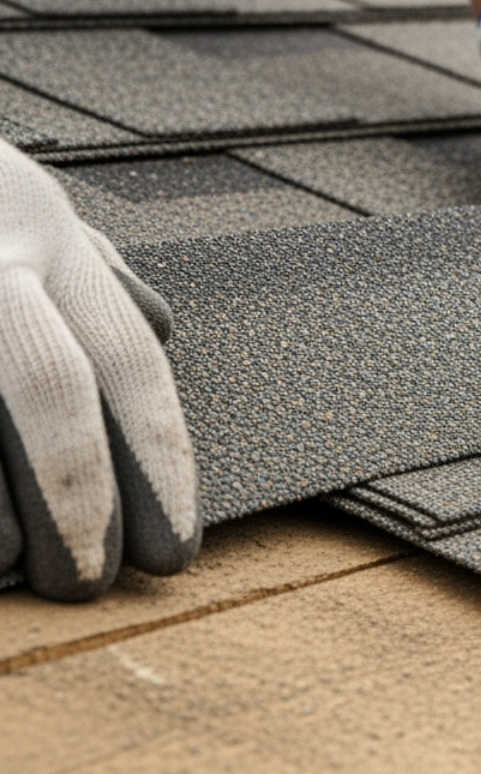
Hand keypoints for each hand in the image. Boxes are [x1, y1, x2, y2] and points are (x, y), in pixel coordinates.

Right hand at [0, 141, 199, 599]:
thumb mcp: (18, 192)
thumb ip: (84, 265)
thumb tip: (158, 323)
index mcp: (41, 230)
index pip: (129, 361)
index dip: (161, 464)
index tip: (170, 547)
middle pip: (52, 387)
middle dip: (78, 496)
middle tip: (88, 581)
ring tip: (8, 569)